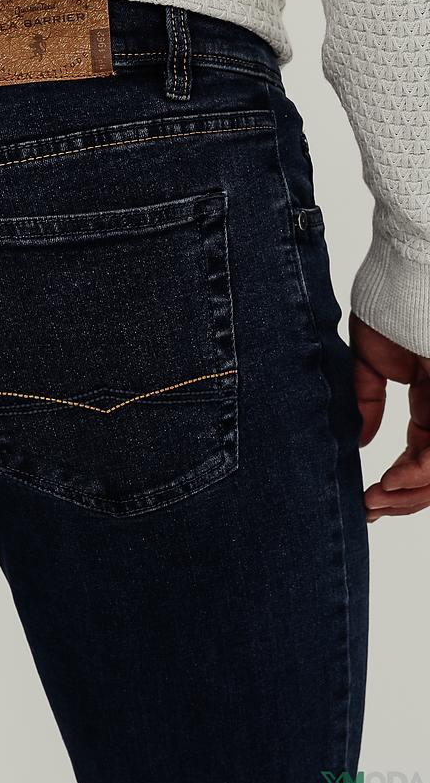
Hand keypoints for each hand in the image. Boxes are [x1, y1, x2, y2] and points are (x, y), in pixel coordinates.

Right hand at [349, 313, 429, 521]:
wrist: (409, 273)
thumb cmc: (391, 304)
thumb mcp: (370, 363)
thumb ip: (366, 402)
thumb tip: (361, 442)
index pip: (421, 455)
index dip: (397, 482)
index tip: (367, 497)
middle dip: (403, 498)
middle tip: (371, 508)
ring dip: (410, 494)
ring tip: (376, 501)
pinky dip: (419, 473)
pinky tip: (392, 482)